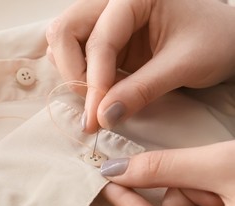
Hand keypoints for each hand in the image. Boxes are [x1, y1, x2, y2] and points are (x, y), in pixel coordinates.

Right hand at [47, 0, 234, 132]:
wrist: (228, 39)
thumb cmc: (215, 41)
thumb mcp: (183, 65)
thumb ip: (141, 91)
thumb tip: (103, 117)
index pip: (100, 39)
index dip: (95, 81)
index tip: (97, 117)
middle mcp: (112, 3)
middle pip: (65, 31)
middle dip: (73, 72)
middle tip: (91, 106)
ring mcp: (106, 20)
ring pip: (63, 42)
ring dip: (73, 73)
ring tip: (99, 98)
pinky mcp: (107, 39)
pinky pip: (76, 54)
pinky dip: (80, 74)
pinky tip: (102, 89)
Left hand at [100, 140, 234, 205]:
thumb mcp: (221, 167)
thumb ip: (165, 168)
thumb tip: (119, 170)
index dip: (126, 200)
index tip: (107, 179)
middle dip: (185, 189)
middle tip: (214, 177)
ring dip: (201, 189)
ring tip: (231, 181)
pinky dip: (209, 194)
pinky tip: (230, 187)